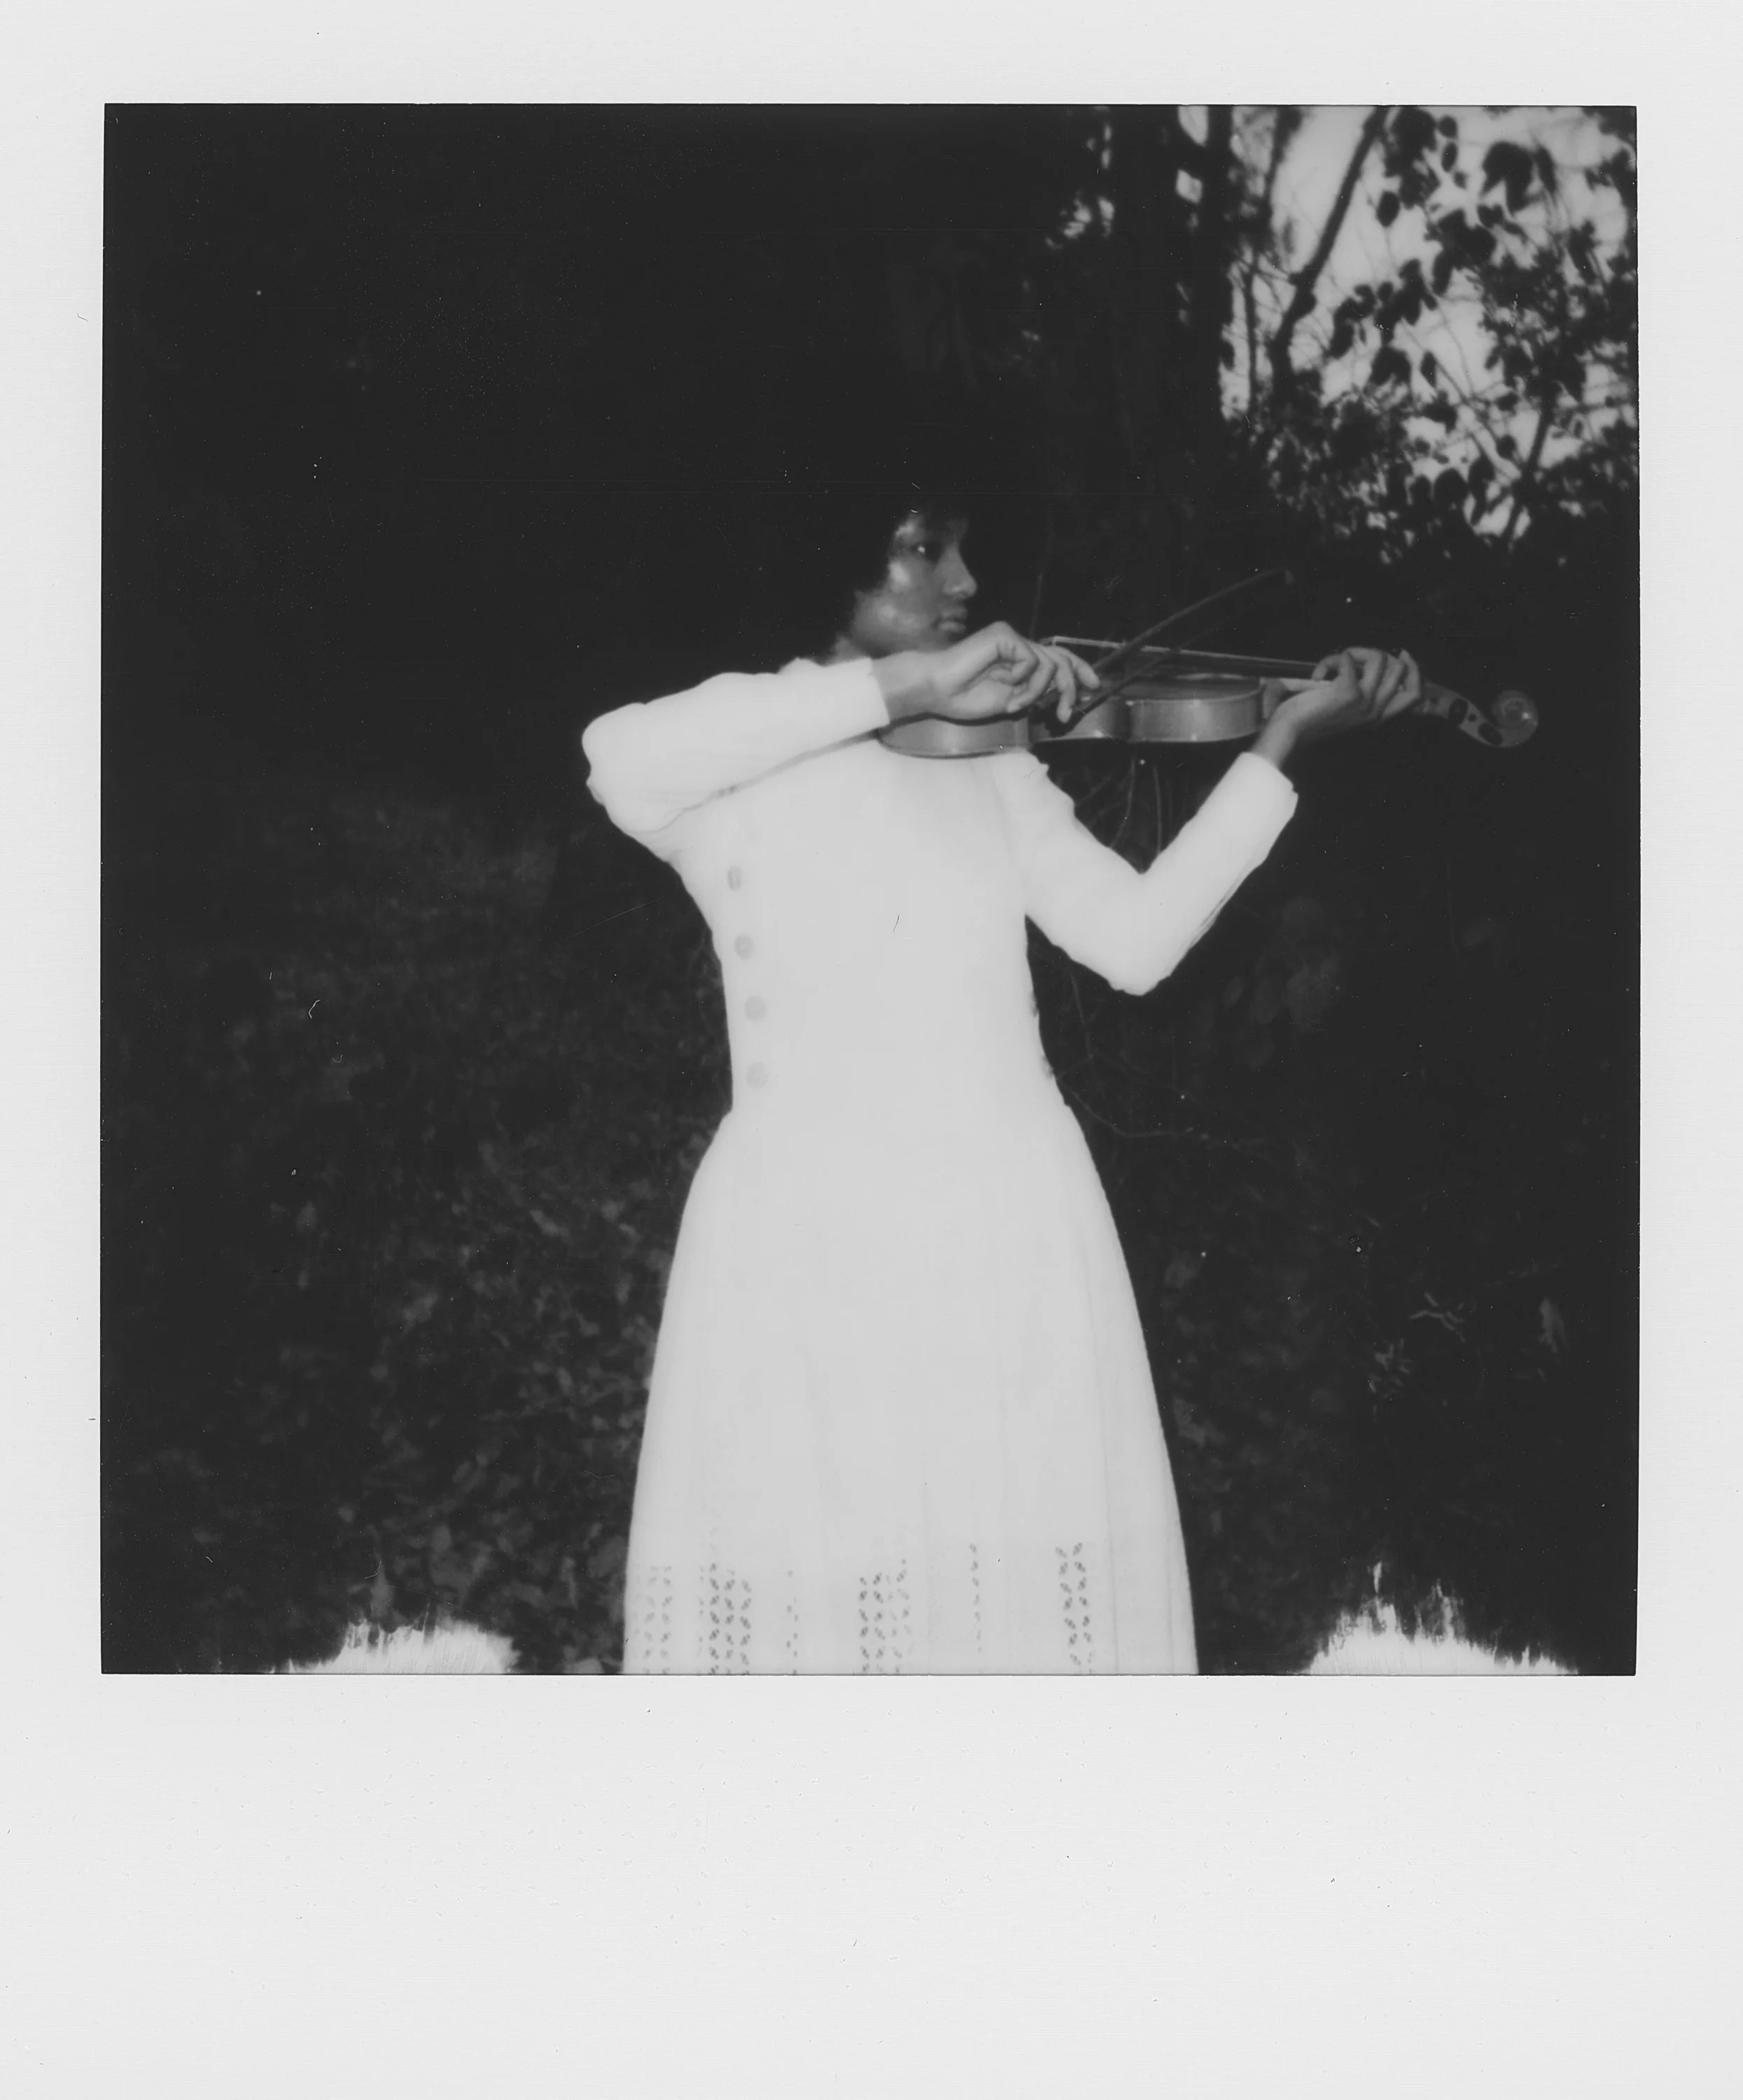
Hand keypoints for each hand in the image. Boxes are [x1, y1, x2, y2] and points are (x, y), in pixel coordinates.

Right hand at [873, 624, 1100, 727]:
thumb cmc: (964, 698)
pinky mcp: (1005, 635)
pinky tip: (1004, 683)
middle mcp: (1017, 645)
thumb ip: (1034, 693)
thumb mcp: (1009, 701)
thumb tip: (1059, 693)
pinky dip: (1023, 678)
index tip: (1094, 686)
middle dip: (1069, 686)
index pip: (1057, 657)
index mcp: (1018, 660)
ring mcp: (1011, 638)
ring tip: (1016, 703)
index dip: (1079, 669)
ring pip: (1049, 663)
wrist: (936, 690)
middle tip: (1064, 712)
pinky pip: (1032, 659)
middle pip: (1061, 658)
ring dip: (1037, 690)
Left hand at [1251, 647, 1421, 769]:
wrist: (1290, 731)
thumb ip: (1363, 690)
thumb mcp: (1345, 706)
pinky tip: (1317, 673)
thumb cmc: (1311, 717)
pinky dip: (1331, 659)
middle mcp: (1375, 711)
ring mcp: (1364, 703)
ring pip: (1379, 659)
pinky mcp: (1348, 694)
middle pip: (1400, 670)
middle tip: (1351, 656)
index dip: (1414, 670)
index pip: (1413, 694)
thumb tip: (1377, 660)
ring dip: (1354, 651)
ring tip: (1332, 664)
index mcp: (1377, 715)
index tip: (1402, 653)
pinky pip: (1347, 659)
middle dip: (1376, 652)